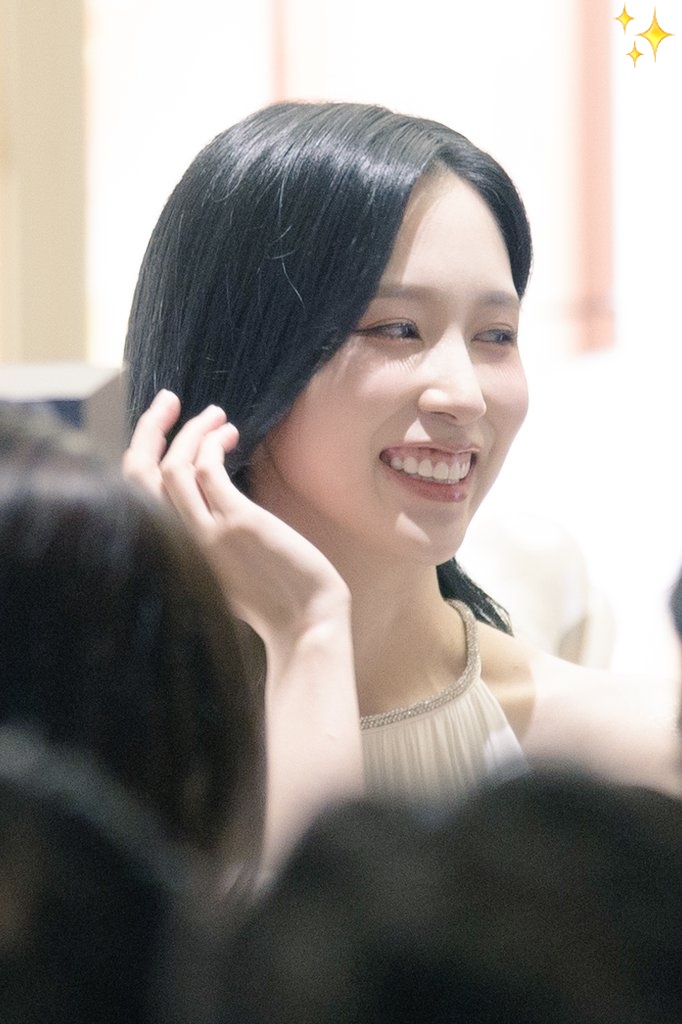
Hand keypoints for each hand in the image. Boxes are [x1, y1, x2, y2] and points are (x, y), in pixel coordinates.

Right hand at [123, 391, 349, 647]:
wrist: (306, 625)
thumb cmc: (276, 601)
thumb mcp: (224, 571)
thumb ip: (205, 541)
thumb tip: (206, 495)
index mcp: (171, 556)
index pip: (135, 496)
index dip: (142, 456)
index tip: (161, 429)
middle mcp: (177, 545)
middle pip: (138, 475)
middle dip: (150, 429)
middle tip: (170, 401)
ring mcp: (204, 534)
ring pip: (174, 466)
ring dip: (191, 430)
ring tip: (216, 415)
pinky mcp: (236, 523)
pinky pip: (207, 469)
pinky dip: (212, 442)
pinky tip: (230, 434)